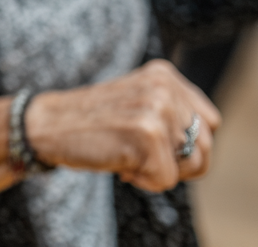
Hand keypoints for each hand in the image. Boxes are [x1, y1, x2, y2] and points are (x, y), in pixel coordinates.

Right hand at [25, 60, 220, 191]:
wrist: (47, 125)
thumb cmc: (94, 123)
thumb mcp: (138, 103)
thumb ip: (173, 112)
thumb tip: (203, 145)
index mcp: (164, 75)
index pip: (209, 123)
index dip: (184, 143)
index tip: (150, 141)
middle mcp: (164, 87)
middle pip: (204, 146)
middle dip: (175, 162)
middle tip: (137, 153)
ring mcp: (156, 108)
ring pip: (193, 165)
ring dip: (161, 172)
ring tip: (129, 156)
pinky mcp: (146, 134)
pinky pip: (167, 180)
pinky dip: (144, 182)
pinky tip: (119, 163)